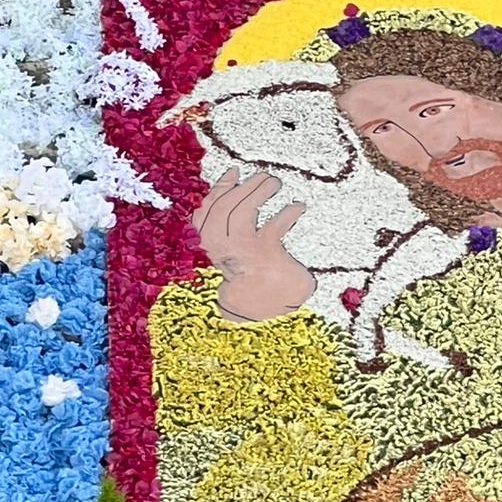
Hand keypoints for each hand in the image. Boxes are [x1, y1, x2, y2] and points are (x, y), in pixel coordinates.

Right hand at [195, 168, 315, 322]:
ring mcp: (240, 255)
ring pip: (240, 213)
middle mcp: (217, 253)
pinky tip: (298, 207)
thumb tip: (238, 209)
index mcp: (206, 253)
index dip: (217, 189)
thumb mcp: (232, 265)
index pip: (204, 213)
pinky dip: (288, 213)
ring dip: (258, 192)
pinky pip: (274, 227)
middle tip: (262, 177)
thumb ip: (228, 239)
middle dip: (243, 187)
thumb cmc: (249, 298)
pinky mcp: (264, 258)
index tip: (232, 173)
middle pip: (222, 209)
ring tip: (275, 184)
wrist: (259, 328)